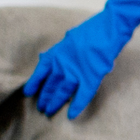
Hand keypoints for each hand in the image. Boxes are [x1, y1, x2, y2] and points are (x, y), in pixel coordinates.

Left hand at [23, 0, 139, 118]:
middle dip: (45, 96)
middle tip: (42, 108)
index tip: (29, 92)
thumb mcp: (72, 37)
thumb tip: (51, 57)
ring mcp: (77, 69)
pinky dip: (77, 105)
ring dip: (55, 102)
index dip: (35, 82)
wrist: (111, 25)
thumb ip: (63, 50)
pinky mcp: (92, 75)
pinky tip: (72, 115)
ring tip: (49, 112)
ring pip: (62, 90)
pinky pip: (82, 94)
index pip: (41, 70)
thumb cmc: (95, 30)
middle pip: (51, 83)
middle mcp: (64, 61)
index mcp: (59, 52)